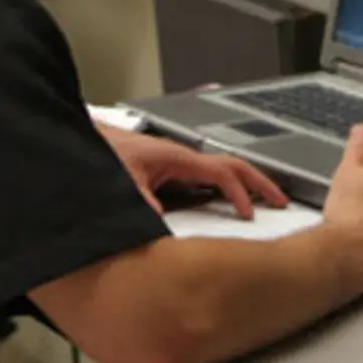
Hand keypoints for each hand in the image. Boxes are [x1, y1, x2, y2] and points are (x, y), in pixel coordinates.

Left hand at [96, 124, 288, 218]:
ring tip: (260, 202)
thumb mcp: (122, 181)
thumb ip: (142, 203)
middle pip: (229, 166)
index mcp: (176, 157)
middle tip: (280, 201)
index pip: (222, 172)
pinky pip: (201, 177)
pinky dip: (219, 188)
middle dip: (258, 181)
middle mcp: (179, 157)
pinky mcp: (164, 168)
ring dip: (240, 184)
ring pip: (216, 171)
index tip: (252, 214)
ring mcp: (173, 161)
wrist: (82, 139)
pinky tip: (220, 200)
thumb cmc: (101, 150)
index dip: (241, 192)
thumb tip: (160, 224)